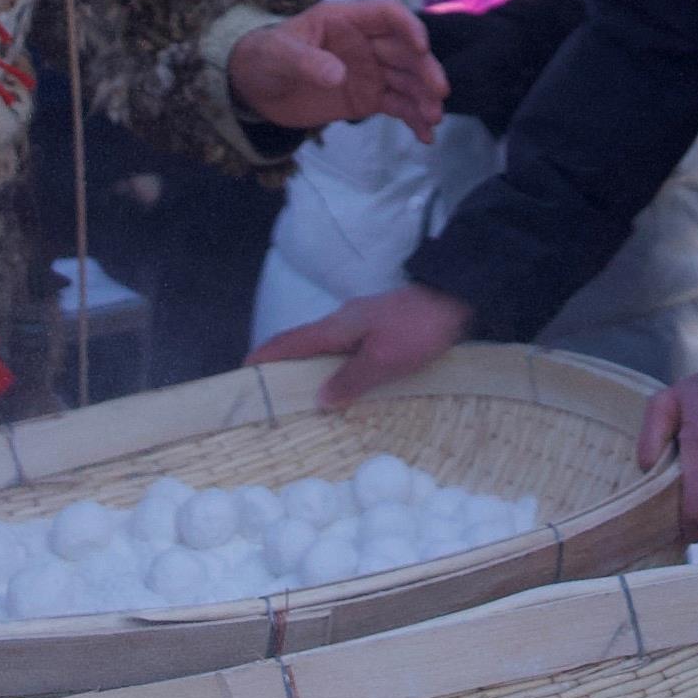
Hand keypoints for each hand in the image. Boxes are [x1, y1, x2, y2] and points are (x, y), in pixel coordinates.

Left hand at [229, 0, 446, 141]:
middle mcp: (366, 43)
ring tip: (434, 118)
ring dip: (424, 97)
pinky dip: (413, 119)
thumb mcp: (278, 54)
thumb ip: (306, 61)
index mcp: (347, 20)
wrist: (255, 88)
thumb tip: (338, 74)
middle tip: (438, 92)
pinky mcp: (368, 98)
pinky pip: (397, 105)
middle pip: (406, 51)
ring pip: (407, 80)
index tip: (421, 47)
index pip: (388, 14)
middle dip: (425, 70)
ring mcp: (370, 71)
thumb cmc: (265, 56)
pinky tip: (426, 136)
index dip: (408, 27)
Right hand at [248, 283, 472, 407]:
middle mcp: (342, 323)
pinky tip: (340, 383)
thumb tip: (318, 399)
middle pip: (301, 346)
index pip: (289, 343)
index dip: (264, 356)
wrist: (454, 298)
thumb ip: (350, 380)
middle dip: (281, 367)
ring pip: (323, 349)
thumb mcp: (384, 361)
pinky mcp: (378, 328)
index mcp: (336, 328)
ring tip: (299, 396)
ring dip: (307, 369)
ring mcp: (360, 324)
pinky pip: (343, 351)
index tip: (243, 372)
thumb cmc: (417, 329)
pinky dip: (331, 367)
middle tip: (268, 395)